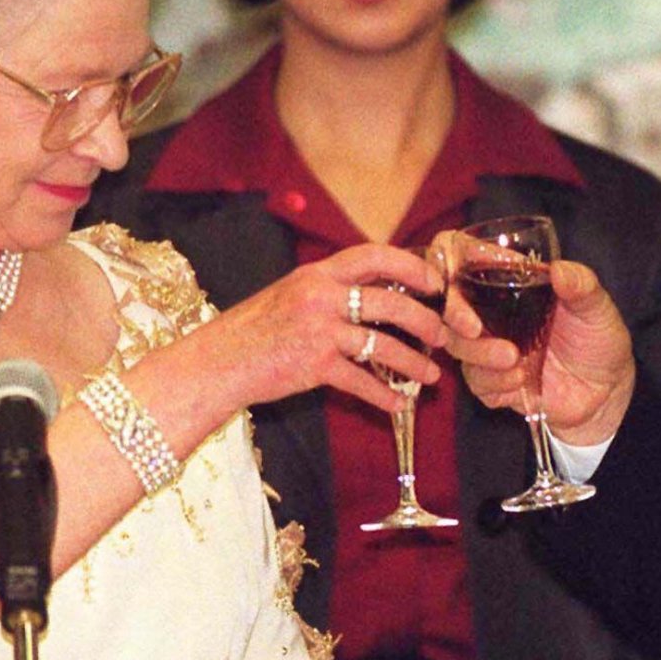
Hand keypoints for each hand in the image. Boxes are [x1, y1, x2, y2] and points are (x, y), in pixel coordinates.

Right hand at [179, 243, 449, 414]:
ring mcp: (318, 330)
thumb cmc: (253, 330)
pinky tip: (399, 404)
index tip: (433, 282)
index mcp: (316, 273)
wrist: (218, 361)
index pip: (373, 255)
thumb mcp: (290, 294)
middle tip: (442, 335)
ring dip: (413, 362)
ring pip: (382, 344)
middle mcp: (320, 296)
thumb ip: (329, 291)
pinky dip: (385, 396)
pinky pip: (362, 381)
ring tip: (431, 377)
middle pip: (389, 301)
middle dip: (425, 320)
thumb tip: (377, 295)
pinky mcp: (314, 365)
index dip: (410, 266)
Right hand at [444, 255, 635, 444]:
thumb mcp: (596, 307)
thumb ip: (581, 286)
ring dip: (479, 353)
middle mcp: (489, 314)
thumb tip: (558, 270)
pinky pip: (475, 381)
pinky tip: (520, 380)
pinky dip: (494, 381)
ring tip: (512, 358)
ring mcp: (486, 348)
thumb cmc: (598, 340)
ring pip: (456, 345)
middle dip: (454, 315)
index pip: (460, 260)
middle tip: (474, 327)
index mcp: (506, 285)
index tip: (460, 270)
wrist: (607, 394)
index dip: (449, 259)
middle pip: (447, 306)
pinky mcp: (490, 382)